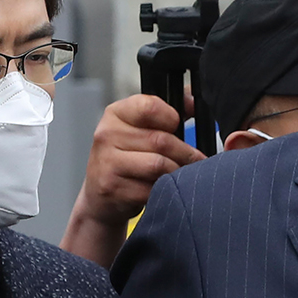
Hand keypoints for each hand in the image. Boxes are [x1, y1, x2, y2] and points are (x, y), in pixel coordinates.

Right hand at [60, 94, 204, 267]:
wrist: (99, 196)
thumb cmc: (126, 158)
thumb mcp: (139, 128)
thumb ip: (166, 112)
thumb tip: (194, 101)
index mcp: (116, 114)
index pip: (150, 107)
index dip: (172, 117)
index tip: (178, 127)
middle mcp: (107, 134)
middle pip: (161, 140)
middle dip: (186, 153)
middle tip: (198, 160)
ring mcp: (107, 162)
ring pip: (159, 165)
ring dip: (177, 172)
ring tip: (182, 174)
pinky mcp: (112, 187)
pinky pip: (151, 188)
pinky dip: (163, 191)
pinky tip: (163, 189)